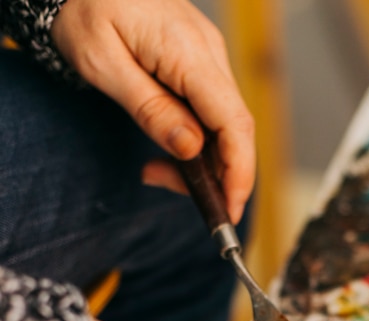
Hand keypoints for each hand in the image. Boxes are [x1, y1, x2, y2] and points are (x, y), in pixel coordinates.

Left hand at [50, 0, 254, 222]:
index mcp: (188, 53)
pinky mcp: (199, 62)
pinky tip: (170, 148)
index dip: (239, 172)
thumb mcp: (103, 64)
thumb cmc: (84, 9)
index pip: (234, 123)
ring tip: (158, 171)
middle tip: (179, 192)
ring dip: (203, 159)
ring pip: (224, 123)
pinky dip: (197, 139)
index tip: (229, 207)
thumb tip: (191, 148)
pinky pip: (211, 109)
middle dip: (218, 173)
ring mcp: (208, 57)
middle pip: (234, 128)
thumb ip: (150, 108)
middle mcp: (209, 54)